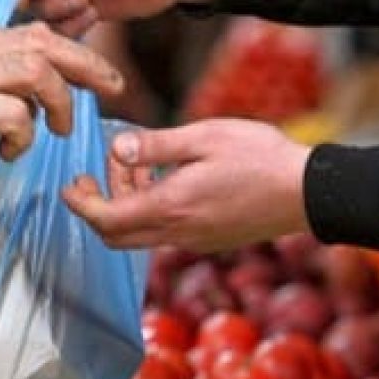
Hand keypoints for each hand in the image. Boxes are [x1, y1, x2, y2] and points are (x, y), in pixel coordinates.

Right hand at [0, 16, 122, 160]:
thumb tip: (9, 90)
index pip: (32, 32)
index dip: (69, 50)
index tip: (90, 70)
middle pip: (48, 43)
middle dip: (88, 64)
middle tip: (114, 87)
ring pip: (39, 74)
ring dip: (59, 106)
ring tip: (58, 131)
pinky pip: (16, 116)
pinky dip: (23, 135)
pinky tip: (9, 152)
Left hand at [63, 119, 310, 251]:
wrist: (308, 193)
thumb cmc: (260, 158)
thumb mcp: (203, 137)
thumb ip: (156, 146)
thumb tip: (117, 148)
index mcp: (170, 207)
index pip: (106, 220)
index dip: (81, 204)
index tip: (70, 184)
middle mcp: (177, 233)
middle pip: (116, 236)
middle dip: (98, 206)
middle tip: (98, 173)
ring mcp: (194, 241)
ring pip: (141, 233)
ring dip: (128, 204)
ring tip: (138, 164)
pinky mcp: (209, 240)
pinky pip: (165, 232)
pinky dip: (152, 209)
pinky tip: (167, 179)